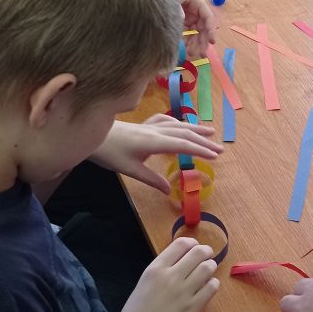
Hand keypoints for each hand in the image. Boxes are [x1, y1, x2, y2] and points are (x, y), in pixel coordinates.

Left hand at [92, 115, 221, 191]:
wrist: (92, 134)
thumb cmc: (109, 153)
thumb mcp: (130, 170)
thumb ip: (152, 179)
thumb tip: (169, 190)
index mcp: (154, 141)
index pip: (183, 145)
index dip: (200, 150)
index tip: (215, 156)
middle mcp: (155, 131)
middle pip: (184, 134)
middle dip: (203, 141)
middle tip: (220, 149)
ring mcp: (149, 125)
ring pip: (177, 125)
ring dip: (195, 129)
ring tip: (210, 133)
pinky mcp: (143, 124)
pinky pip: (165, 121)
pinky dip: (177, 122)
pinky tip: (180, 125)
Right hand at [118, 238, 218, 311]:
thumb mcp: (143, 283)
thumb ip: (161, 270)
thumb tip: (180, 259)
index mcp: (155, 269)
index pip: (181, 244)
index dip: (191, 243)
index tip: (193, 247)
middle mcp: (171, 277)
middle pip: (198, 252)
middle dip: (205, 251)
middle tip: (207, 255)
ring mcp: (185, 292)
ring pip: (208, 268)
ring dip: (210, 266)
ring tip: (208, 270)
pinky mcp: (194, 308)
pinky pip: (212, 287)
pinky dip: (213, 283)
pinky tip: (208, 286)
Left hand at [176, 0, 217, 57]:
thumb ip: (178, 8)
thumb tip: (183, 21)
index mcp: (195, 1)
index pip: (207, 16)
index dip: (210, 29)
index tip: (212, 42)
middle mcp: (194, 10)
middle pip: (202, 27)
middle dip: (202, 41)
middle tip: (201, 54)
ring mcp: (187, 16)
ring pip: (195, 32)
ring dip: (195, 44)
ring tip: (191, 54)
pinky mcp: (180, 21)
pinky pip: (186, 33)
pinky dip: (186, 42)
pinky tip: (184, 49)